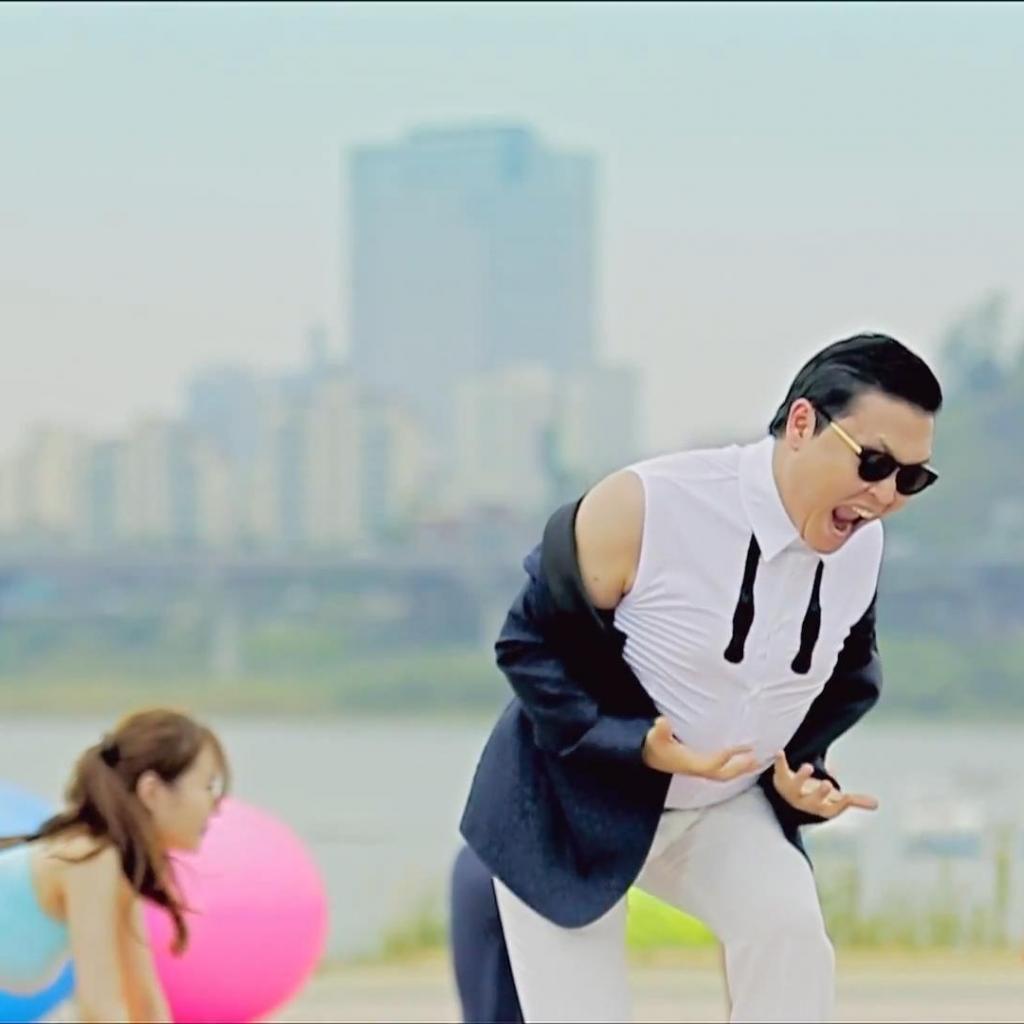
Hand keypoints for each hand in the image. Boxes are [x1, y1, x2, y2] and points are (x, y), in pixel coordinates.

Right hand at [642, 717, 758, 779]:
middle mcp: (698, 769)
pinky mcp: (700, 768)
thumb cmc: (654, 746)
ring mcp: (700, 771)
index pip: (716, 761)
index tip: (747, 746)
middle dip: (741, 767)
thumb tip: (662, 721)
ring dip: (741, 770)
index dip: (732, 754)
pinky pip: (722, 771)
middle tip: (758, 757)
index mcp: (691, 762)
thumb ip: (659, 730)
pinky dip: (734, 768)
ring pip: (725, 774)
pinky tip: (741, 762)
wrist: (649, 758)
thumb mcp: (654, 737)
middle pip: (724, 774)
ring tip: (757, 761)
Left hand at [771, 752, 878, 818]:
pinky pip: (780, 770)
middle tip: (828, 784)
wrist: (787, 794)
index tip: (848, 798)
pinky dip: (780, 762)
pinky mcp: (782, 778)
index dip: (839, 805)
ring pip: (795, 785)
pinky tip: (780, 752)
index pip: (831, 810)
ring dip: (801, 776)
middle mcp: (805, 801)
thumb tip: (877, 804)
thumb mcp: (833, 799)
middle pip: (812, 800)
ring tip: (809, 766)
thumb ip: (853, 801)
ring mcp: (792, 790)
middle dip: (820, 793)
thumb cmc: (814, 796)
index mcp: (819, 807)